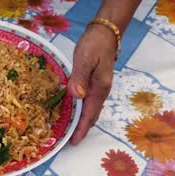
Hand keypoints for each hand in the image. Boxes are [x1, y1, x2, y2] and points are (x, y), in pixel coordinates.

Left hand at [67, 23, 116, 144]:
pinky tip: (73, 111)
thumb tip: (76, 96)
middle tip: (69, 141)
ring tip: (70, 130)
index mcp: (99, 88)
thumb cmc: (94, 45)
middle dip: (82, 129)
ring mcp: (100, 88)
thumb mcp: (85, 58)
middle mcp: (101, 91)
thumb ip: (80, 77)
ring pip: (91, 110)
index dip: (81, 128)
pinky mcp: (96, 83)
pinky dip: (82, 111)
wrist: (106, 33)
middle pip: (91, 116)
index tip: (74, 141)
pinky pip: (89, 102)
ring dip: (82, 121)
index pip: (89, 113)